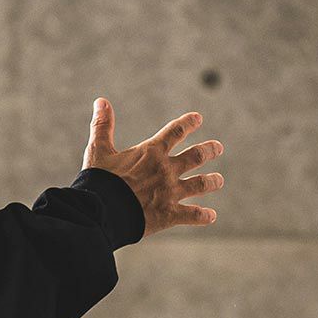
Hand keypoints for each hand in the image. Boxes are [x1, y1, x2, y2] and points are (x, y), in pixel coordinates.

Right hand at [83, 98, 222, 237]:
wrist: (101, 211)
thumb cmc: (98, 181)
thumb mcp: (98, 150)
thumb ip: (102, 125)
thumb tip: (100, 101)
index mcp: (152, 152)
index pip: (176, 131)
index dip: (188, 123)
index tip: (198, 118)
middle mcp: (166, 170)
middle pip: (196, 156)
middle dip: (209, 150)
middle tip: (218, 148)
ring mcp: (170, 192)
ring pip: (200, 184)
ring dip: (212, 181)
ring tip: (219, 180)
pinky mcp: (169, 214)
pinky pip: (192, 214)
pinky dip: (203, 216)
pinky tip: (211, 216)